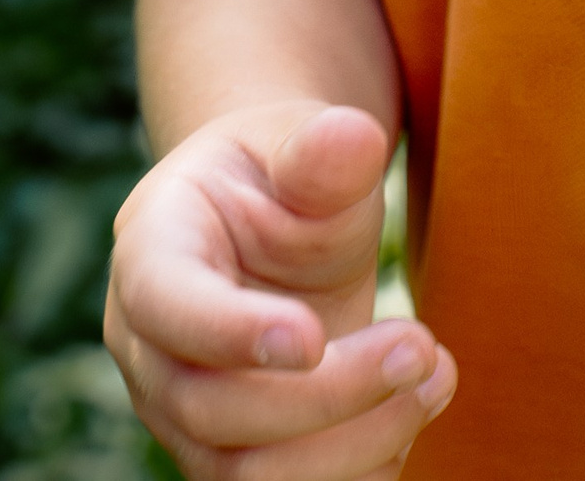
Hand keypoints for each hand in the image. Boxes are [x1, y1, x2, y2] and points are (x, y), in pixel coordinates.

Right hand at [105, 98, 458, 476]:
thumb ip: (321, 151)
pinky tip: (411, 415)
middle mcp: (150, 347)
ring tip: (434, 376)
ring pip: (245, 475)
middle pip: (212, 408)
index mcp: (151, 249)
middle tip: (420, 344)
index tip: (312, 337)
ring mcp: (183, 413)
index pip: (167, 305)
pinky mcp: (232, 455)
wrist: (277, 221)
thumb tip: (353, 137)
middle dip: (328, 393)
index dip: (230, 332)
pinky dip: (355, 475)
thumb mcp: (302, 142)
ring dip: (351, 444)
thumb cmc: (284, 177)